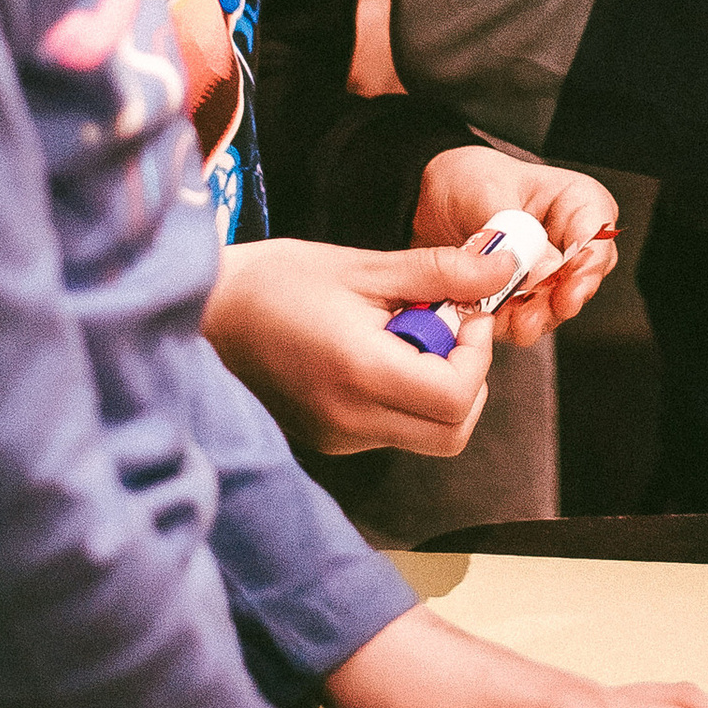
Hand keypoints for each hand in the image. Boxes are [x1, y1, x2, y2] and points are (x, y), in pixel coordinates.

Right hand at [204, 234, 507, 455]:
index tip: (465, 312)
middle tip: (445, 326)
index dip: (477, 355)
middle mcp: (349, 420)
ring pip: (427, 436)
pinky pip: (393, 431)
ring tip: (404, 334)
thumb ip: (439, 274)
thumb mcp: (365, 267)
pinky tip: (379, 352)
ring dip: (439, 388)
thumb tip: (502, 269)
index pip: (454, 397)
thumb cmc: (280, 281)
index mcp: (359, 373)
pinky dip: (407, 396)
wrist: (206, 314)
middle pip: (452, 432)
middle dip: (467, 378)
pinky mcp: (327, 440)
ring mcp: (337, 438)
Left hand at [410, 146, 619, 345]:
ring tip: (519, 319)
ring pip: (558, 305)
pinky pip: (526, 320)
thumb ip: (512, 231)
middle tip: (547, 307)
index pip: (598, 234)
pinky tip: (496, 319)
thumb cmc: (469, 180)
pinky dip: (511, 324)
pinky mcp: (524, 298)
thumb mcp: (486, 192)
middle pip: (584, 277)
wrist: (435, 202)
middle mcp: (569, 240)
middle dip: (564, 297)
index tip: (570, 284)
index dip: (588, 263)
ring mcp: (548, 273)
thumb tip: (540, 269)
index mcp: (575, 202)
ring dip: (538, 317)